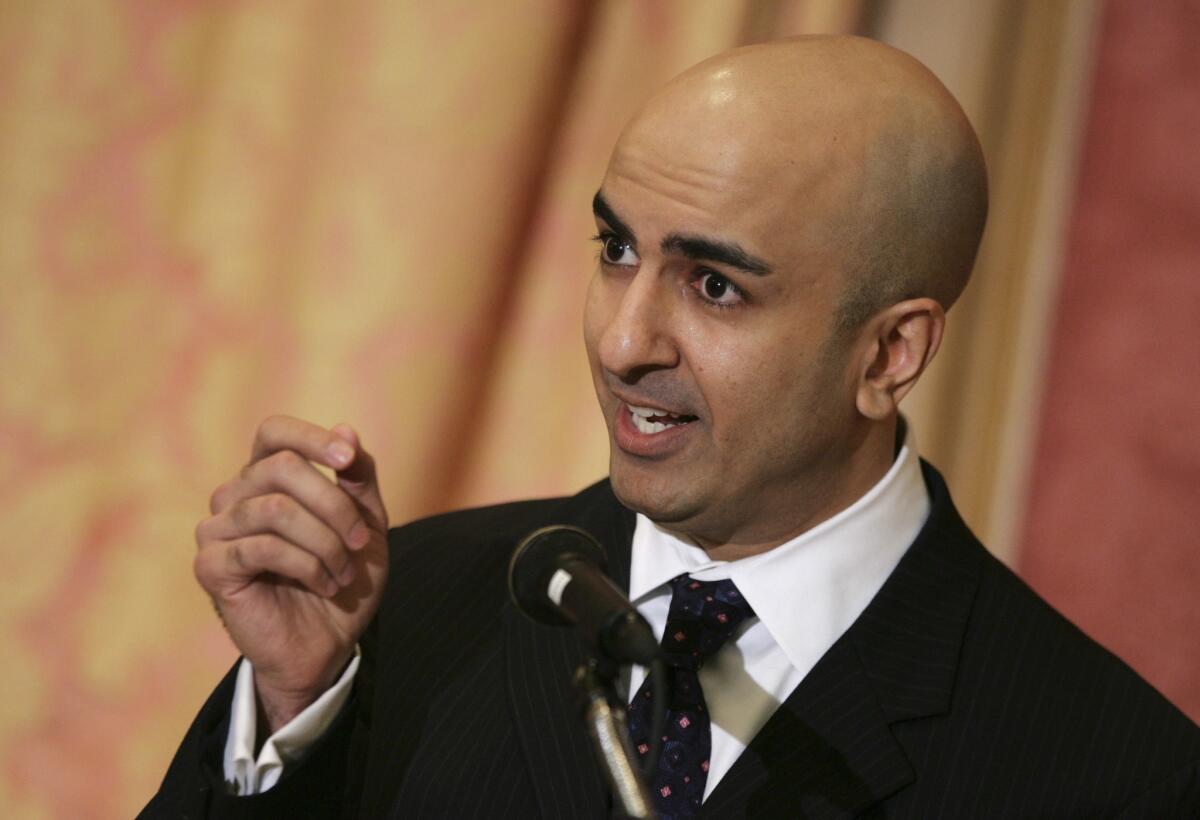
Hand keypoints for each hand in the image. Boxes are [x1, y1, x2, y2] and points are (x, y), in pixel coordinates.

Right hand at [193, 416, 389, 732]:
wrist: (330, 644)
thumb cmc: (343, 578)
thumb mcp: (366, 522)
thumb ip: (358, 476)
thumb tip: (346, 428)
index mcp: (266, 477)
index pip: (275, 432)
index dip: (312, 438)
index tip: (348, 460)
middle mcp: (235, 496)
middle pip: (282, 467)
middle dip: (334, 504)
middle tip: (360, 541)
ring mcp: (216, 531)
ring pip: (276, 509)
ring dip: (325, 543)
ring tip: (342, 572)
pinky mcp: (212, 567)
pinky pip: (261, 547)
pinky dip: (306, 565)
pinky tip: (322, 583)